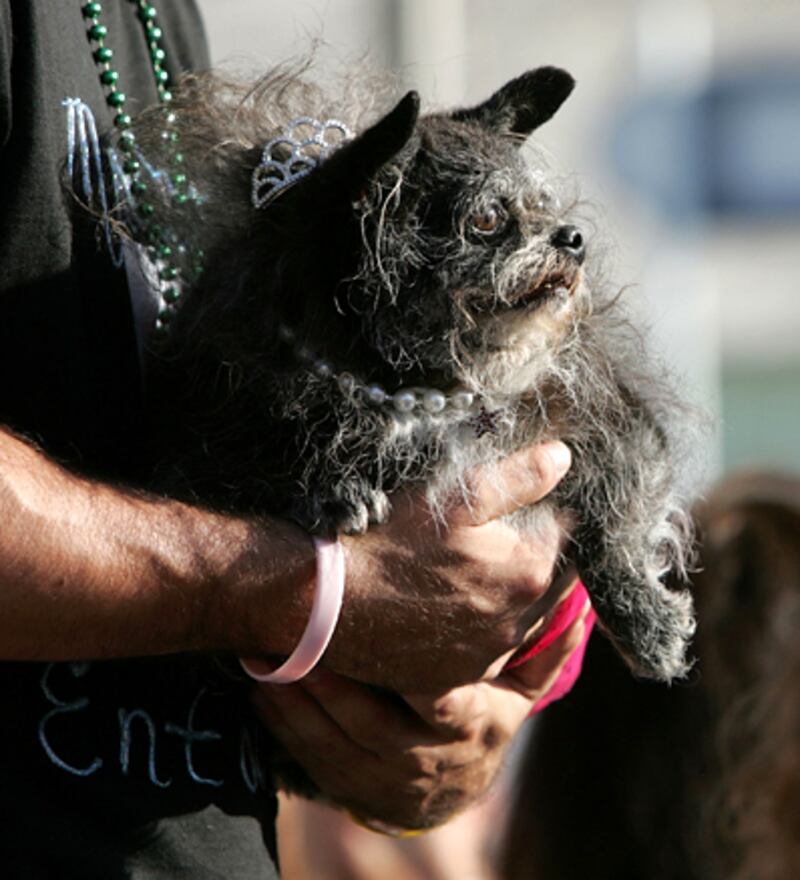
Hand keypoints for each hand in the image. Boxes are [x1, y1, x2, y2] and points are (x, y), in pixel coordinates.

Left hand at [250, 594, 589, 829]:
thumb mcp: (518, 686)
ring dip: (296, 699)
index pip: (449, 703)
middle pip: (374, 722)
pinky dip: (283, 725)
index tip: (384, 640)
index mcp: (474, 726)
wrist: (454, 788)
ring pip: (335, 742)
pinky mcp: (352, 792)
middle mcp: (431, 761)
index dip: (419, 680)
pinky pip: (311, 760)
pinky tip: (261, 687)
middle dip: (332, 680)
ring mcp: (388, 783)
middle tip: (295, 632)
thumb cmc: (483, 713)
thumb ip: (542, 648)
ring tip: (264, 653)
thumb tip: (581, 602)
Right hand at [323, 441, 572, 691]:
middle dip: (530, 555)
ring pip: (518, 616)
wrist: (329, 601)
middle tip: (495, 534)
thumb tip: (563, 458)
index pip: (564, 536)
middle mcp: (518, 622)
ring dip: (506, 593)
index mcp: (528, 572)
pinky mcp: (457, 674)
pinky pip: (486, 647)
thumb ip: (518, 477)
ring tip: (468, 568)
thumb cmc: (392, 539)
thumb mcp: (457, 493)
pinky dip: (478, 624)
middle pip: (545, 580)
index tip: (524, 502)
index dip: (546, 513)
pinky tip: (447, 602)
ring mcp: (487, 654)